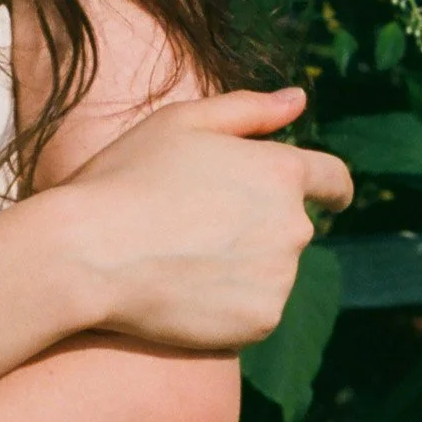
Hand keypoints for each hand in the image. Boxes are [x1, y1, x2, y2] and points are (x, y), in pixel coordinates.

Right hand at [52, 87, 350, 349]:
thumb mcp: (180, 124)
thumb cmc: (125, 179)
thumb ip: (248, 110)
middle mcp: (293, 226)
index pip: (333, 179)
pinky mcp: (260, 322)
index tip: (335, 200)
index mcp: (281, 171)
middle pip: (293, 229)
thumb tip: (299, 100)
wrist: (87, 255)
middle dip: (262, 228)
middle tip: (202, 231)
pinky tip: (185, 294)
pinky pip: (255, 313)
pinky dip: (230, 307)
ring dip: (245, 269)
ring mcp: (280, 278)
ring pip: (273, 273)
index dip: (334, 189)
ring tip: (184, 264)